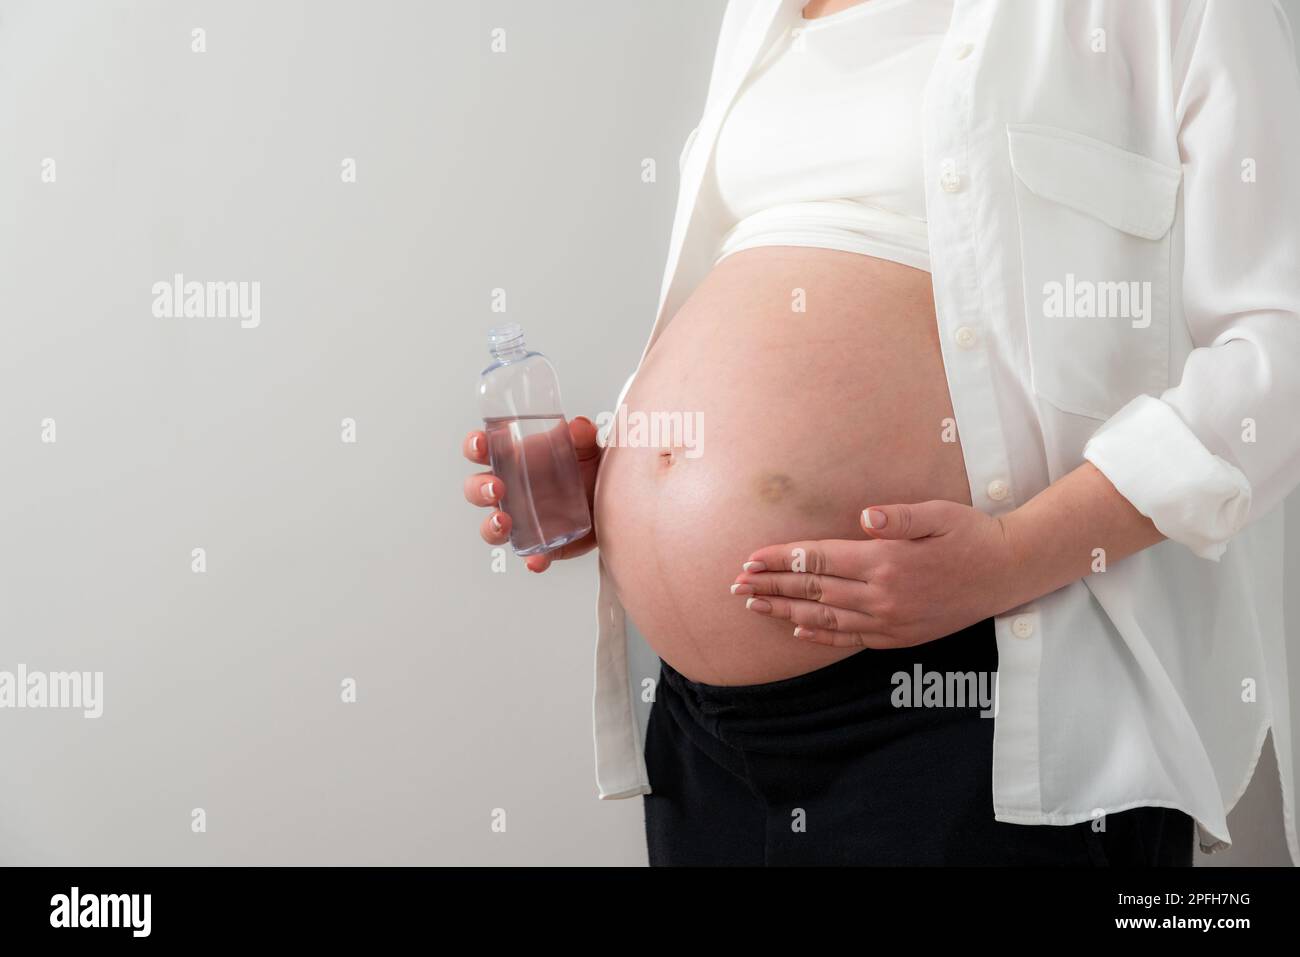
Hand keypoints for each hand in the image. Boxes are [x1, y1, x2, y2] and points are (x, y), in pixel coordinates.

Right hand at [461, 416, 601, 572]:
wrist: (614, 501)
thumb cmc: (589, 469)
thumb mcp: (587, 446)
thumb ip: (583, 435)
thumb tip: (578, 428)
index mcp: (514, 460)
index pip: (483, 450)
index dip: (475, 446)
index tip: (481, 444)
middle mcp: (511, 490)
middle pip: (477, 490)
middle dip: (480, 489)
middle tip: (497, 487)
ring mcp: (522, 519)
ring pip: (492, 527)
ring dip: (491, 526)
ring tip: (504, 521)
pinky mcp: (541, 544)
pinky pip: (530, 555)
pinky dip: (532, 560)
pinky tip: (536, 560)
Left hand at [731, 500, 1024, 647]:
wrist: (1008, 574)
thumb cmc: (971, 534)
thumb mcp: (939, 514)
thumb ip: (899, 517)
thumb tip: (865, 517)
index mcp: (885, 561)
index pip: (818, 560)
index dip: (780, 559)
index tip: (750, 559)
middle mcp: (882, 595)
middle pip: (812, 590)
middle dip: (770, 586)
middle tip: (735, 585)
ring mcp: (890, 620)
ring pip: (824, 617)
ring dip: (785, 612)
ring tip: (754, 606)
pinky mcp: (899, 636)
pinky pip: (850, 638)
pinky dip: (820, 634)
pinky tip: (797, 630)